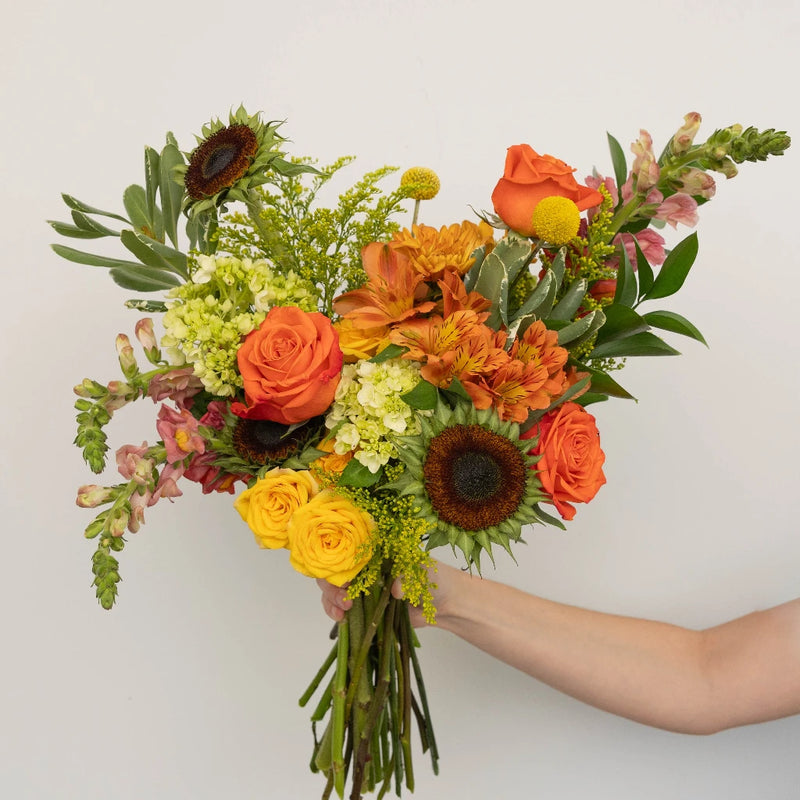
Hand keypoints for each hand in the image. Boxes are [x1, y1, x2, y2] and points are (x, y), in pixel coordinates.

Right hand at [318, 560, 453, 627]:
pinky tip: (341, 620)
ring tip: (342, 613)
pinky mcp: (365, 607)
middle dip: (332, 585)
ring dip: (331, 600)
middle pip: (335, 570)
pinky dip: (336, 613)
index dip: (339, 562)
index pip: (347, 550)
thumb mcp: (423, 571)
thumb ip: (407, 575)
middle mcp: (365, 567)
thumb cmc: (434, 578)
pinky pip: (341, 608)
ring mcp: (363, 587)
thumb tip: (395, 589)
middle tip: (345, 599)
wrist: (444, 603)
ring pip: (333, 590)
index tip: (345, 579)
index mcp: (376, 551)